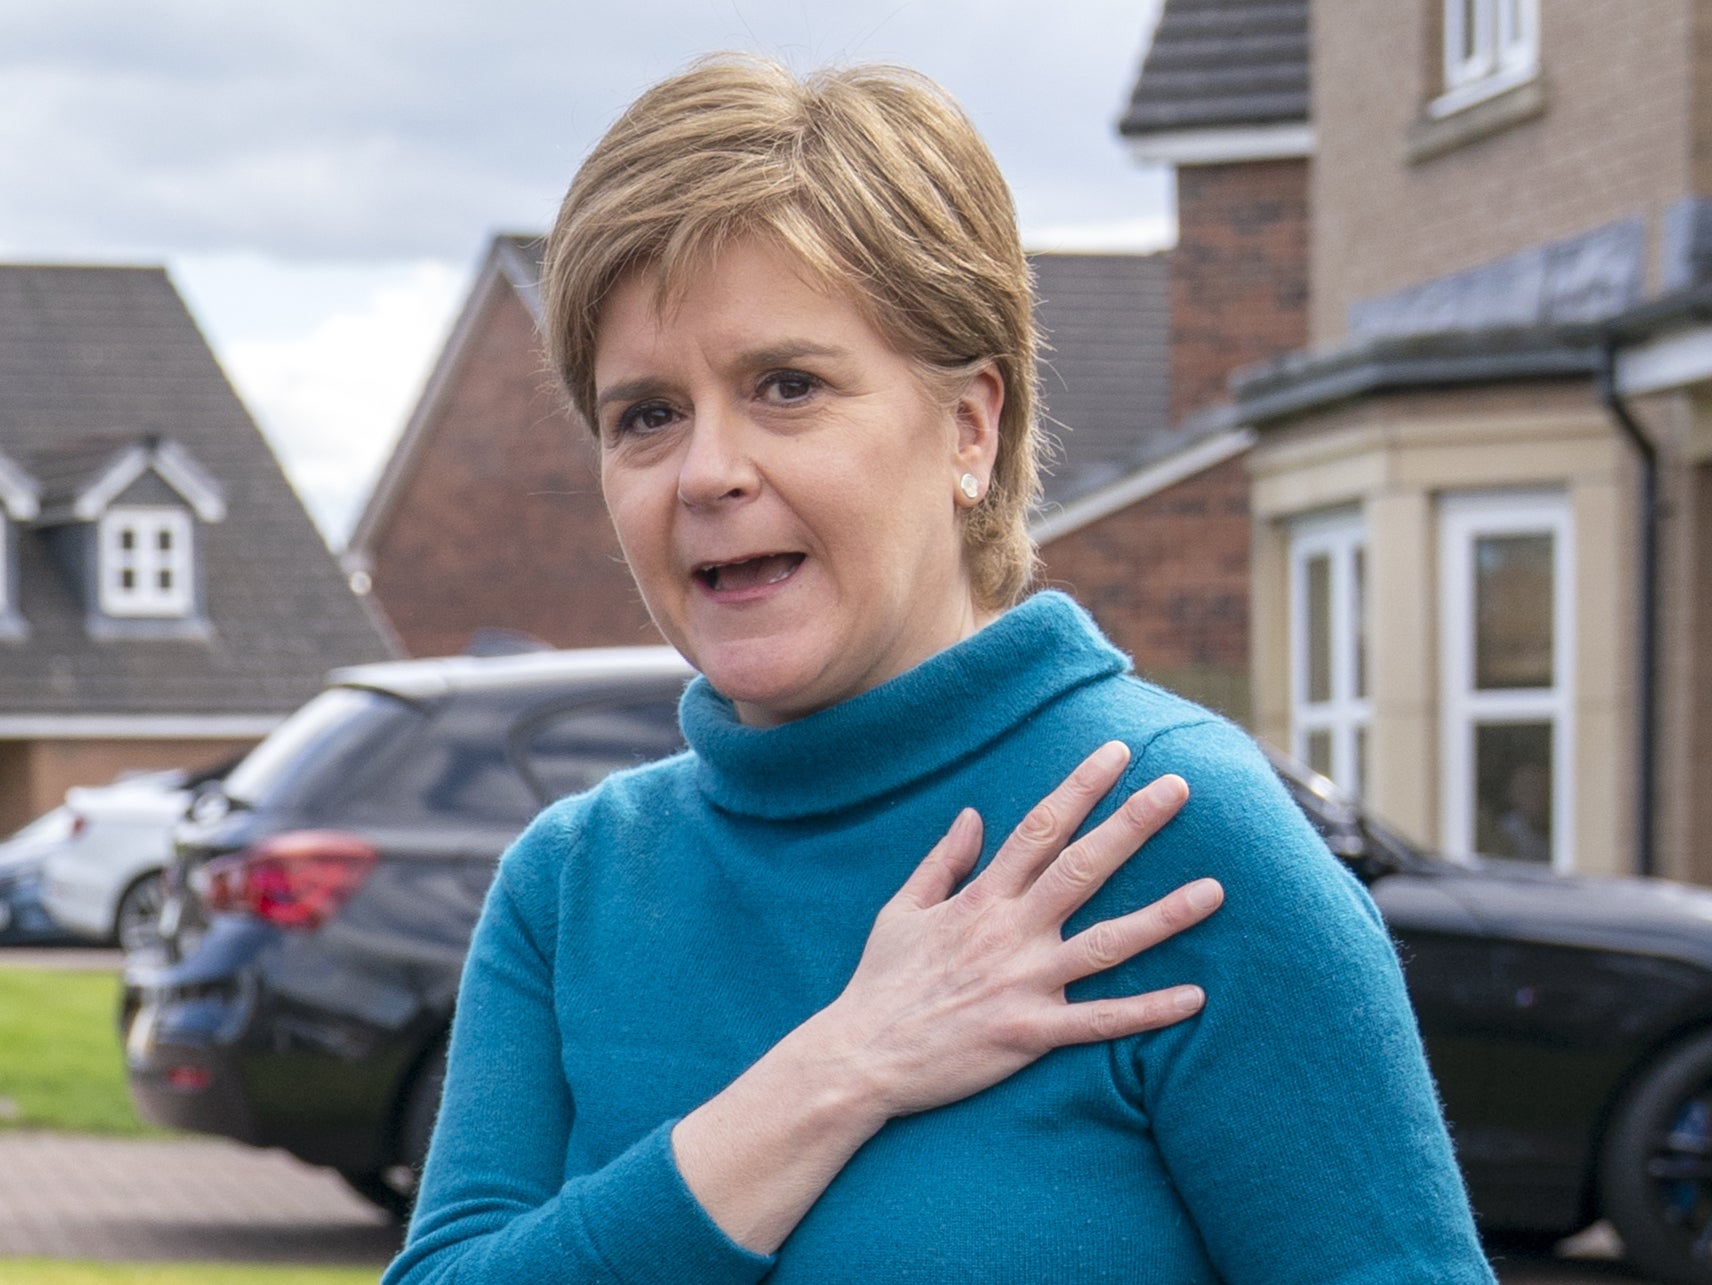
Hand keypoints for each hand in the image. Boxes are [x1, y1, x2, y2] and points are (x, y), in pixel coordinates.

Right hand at [819, 740, 1221, 1120]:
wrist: (860, 1057)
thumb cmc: (881, 982)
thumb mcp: (902, 910)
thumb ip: (943, 862)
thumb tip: (974, 816)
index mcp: (980, 897)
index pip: (1040, 827)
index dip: (1081, 787)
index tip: (1117, 753)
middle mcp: (1009, 931)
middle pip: (1083, 867)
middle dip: (1133, 824)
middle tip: (1179, 788)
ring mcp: (1023, 983)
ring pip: (1107, 943)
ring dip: (1163, 916)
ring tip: (1215, 890)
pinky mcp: (1029, 1034)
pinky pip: (1098, 1021)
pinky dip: (1147, 1010)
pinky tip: (1194, 996)